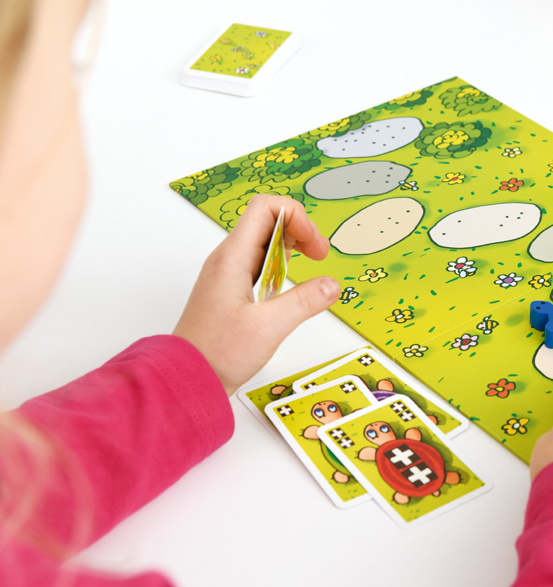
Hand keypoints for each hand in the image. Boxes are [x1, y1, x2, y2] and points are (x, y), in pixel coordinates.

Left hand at [173, 195, 339, 395]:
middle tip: (320, 255)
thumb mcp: (268, 327)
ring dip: (293, 246)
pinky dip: (282, 265)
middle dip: (300, 230)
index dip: (296, 216)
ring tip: (312, 265)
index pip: (265, 207)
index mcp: (233, 257)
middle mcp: (229, 259)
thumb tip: (332, 284)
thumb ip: (304, 302)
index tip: (314, 245)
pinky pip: (260, 263)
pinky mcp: (232, 290)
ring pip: (265, 242)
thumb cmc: (216, 353)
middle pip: (268, 220)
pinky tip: (293, 285)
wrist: (187, 379)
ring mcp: (229, 274)